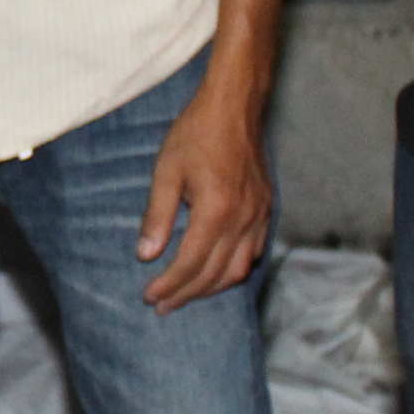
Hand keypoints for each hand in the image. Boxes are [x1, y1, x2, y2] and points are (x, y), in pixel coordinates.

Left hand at [137, 84, 272, 306]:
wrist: (234, 107)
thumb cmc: (196, 134)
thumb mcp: (166, 171)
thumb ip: (157, 215)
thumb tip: (146, 254)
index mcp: (216, 210)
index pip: (191, 263)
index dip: (169, 285)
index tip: (149, 296)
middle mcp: (243, 219)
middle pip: (214, 273)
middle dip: (186, 294)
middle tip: (162, 305)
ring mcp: (259, 216)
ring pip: (238, 269)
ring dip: (211, 288)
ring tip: (185, 295)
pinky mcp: (267, 210)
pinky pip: (253, 253)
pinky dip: (233, 270)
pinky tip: (216, 273)